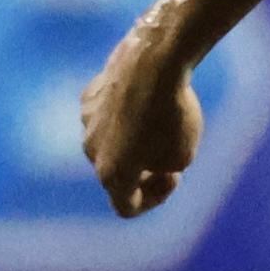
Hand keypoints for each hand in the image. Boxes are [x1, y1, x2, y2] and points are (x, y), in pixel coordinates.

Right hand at [82, 24, 202, 216]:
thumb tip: (144, 158)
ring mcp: (86, 122)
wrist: (154, 63)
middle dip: (143, 170)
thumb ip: (161, 170)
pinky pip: (108, 115)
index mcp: (111, 174)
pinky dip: (126, 114)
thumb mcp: (183, 156)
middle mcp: (91, 151)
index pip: (126, 207)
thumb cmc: (173, 115)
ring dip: (133, 141)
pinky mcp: (88, 96)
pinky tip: (146, 96)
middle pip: (117, 173)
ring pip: (111, 142)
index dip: (154, 199)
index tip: (172, 177)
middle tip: (169, 153)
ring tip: (161, 120)